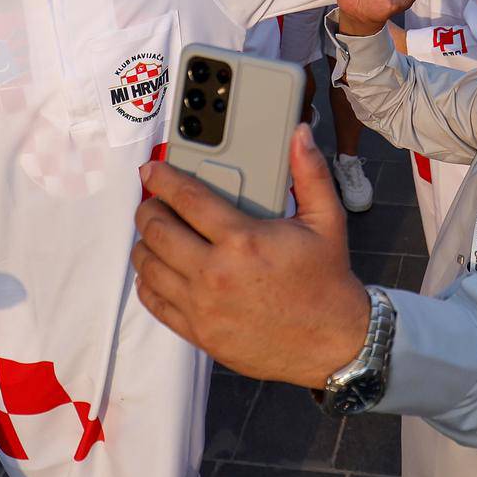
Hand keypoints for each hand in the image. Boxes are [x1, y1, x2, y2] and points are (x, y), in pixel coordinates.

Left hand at [133, 128, 370, 387]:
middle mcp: (216, 272)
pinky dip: (147, 281)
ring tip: (154, 232)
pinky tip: (156, 268)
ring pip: (148, 265)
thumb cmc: (327, 280)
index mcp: (244, 240)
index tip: (151, 172)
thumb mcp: (326, 220)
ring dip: (144, 243)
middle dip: (149, 208)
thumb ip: (310, 173)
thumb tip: (300, 134)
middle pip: (157, 230)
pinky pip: (154, 301)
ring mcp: (202, 306)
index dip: (163, 179)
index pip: (187, 199)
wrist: (332, 343)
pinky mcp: (198, 332)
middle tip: (153, 201)